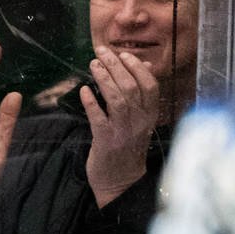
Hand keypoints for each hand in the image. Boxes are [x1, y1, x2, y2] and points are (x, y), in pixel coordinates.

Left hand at [82, 45, 157, 207]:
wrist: (120, 181)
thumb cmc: (128, 146)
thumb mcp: (140, 120)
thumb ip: (141, 94)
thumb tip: (144, 64)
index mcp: (150, 115)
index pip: (150, 85)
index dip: (137, 67)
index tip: (123, 54)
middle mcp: (139, 122)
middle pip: (131, 87)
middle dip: (116, 66)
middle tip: (102, 52)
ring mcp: (123, 132)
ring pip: (117, 99)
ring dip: (104, 79)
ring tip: (93, 64)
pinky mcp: (105, 141)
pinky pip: (98, 118)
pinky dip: (91, 102)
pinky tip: (84, 90)